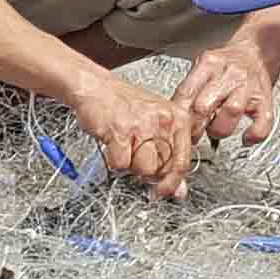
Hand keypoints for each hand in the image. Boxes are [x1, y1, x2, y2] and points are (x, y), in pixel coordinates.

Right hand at [69, 71, 197, 196]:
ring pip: (142, 169)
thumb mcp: (155, 126)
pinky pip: (121, 164)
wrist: (96, 87)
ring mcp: (142, 125)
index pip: (183, 161)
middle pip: (161, 169)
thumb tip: (179, 190)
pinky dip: (114, 160)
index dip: (173, 182)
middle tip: (136, 153)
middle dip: (146, 170)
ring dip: (130, 165)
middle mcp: (163, 120)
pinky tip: (114, 143)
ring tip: (126, 146)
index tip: (165, 191)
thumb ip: (170, 157)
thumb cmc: (125, 105)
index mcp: (178, 118)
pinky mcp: (120, 130)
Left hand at [176, 36, 279, 148]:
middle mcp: (229, 74)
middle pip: (204, 104)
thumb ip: (190, 87)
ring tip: (216, 131)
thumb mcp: (203, 66)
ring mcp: (249, 86)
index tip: (178, 127)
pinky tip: (246, 137)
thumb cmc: (227, 63)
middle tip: (195, 133)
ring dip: (219, 129)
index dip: (179, 116)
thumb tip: (174, 115)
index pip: (186, 92)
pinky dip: (254, 134)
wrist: (257, 51)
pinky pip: (263, 121)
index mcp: (209, 63)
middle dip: (196, 125)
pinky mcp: (266, 99)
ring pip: (231, 112)